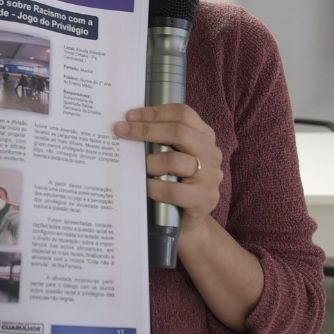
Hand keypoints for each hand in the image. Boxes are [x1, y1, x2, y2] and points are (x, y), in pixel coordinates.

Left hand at [115, 103, 221, 234]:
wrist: (188, 220)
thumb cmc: (175, 182)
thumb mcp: (172, 155)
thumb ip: (160, 139)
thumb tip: (127, 124)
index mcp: (204, 136)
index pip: (183, 114)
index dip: (155, 112)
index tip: (130, 116)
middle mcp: (211, 153)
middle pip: (180, 132)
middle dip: (147, 130)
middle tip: (122, 131)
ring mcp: (210, 176)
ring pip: (176, 160)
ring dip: (151, 161)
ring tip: (138, 166)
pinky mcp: (204, 199)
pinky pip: (173, 190)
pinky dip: (154, 187)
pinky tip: (145, 186)